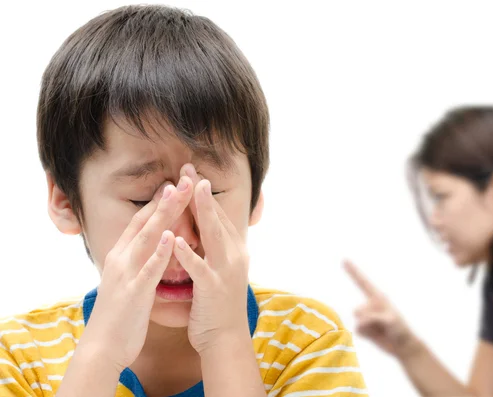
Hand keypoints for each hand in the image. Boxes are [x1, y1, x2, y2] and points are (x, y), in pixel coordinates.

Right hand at [82, 177, 193, 370]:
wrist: (103, 347)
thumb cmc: (120, 314)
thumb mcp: (127, 280)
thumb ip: (138, 261)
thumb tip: (151, 246)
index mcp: (122, 255)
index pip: (141, 221)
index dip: (158, 201)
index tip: (176, 182)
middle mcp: (122, 258)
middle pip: (146, 222)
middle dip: (165, 199)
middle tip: (183, 177)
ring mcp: (127, 274)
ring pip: (147, 238)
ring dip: (163, 214)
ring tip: (178, 193)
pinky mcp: (134, 292)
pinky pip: (149, 269)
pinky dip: (160, 252)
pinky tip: (172, 237)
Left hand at [174, 164, 249, 353]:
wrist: (225, 338)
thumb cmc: (218, 305)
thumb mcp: (220, 271)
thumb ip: (215, 250)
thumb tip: (206, 230)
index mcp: (233, 251)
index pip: (218, 217)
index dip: (204, 195)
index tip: (192, 174)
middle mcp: (234, 256)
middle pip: (217, 218)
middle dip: (203, 193)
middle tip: (189, 168)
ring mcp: (225, 271)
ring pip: (213, 235)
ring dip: (203, 211)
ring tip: (191, 190)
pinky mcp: (213, 288)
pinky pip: (200, 267)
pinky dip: (189, 252)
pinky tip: (176, 239)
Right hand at [344, 260, 415, 356]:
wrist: (403, 347)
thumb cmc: (400, 330)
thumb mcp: (391, 321)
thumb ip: (374, 318)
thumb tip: (359, 321)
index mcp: (378, 297)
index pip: (362, 281)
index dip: (353, 271)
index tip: (344, 260)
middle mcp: (371, 305)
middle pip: (358, 310)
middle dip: (367, 318)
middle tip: (382, 324)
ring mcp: (367, 316)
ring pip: (357, 321)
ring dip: (368, 328)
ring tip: (381, 331)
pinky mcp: (365, 328)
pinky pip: (358, 330)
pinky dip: (367, 335)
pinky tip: (377, 336)